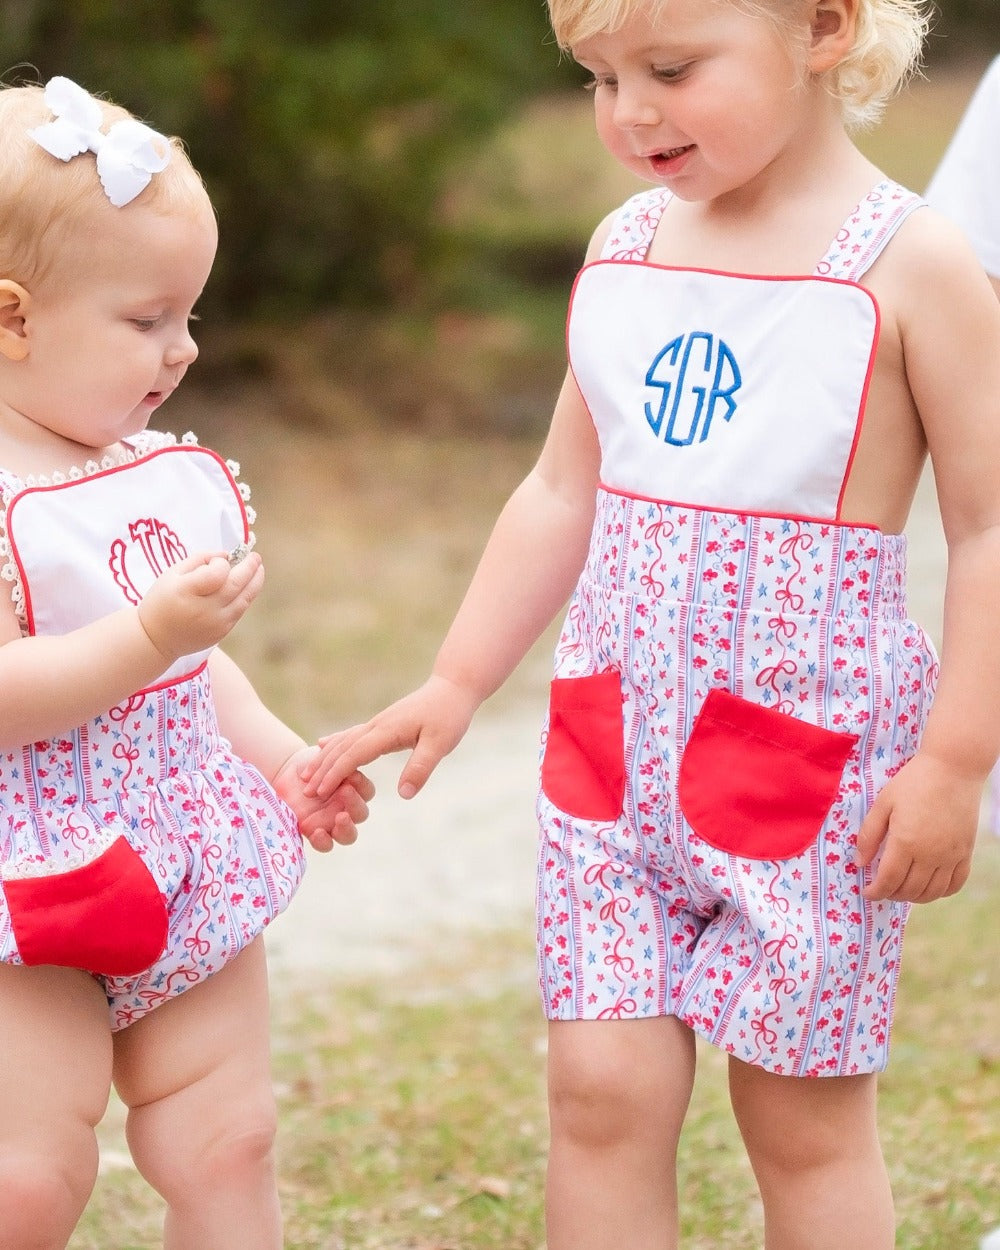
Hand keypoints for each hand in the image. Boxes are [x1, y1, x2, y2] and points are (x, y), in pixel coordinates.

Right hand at [138, 550, 264, 662]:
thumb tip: (225, 555)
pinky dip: (245, 597)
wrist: (156, 638)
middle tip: (256, 557)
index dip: (222, 563)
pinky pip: (239, 611)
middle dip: (249, 568)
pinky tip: (247, 586)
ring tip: (259, 569)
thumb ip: (199, 559)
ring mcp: (215, 624)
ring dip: (255, 583)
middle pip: (235, 585)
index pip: (216, 574)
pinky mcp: (222, 633)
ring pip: (244, 600)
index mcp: (186, 591)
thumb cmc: (163, 600)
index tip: (219, 560)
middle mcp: (204, 609)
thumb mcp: (172, 574)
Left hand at [273, 745, 374, 851]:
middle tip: (345, 791)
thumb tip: (348, 761)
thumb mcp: (323, 758)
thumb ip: (337, 762)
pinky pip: (325, 844)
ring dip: (346, 828)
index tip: (351, 775)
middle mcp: (346, 808)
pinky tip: (317, 832)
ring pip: (349, 835)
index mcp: (354, 789)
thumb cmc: (308, 763)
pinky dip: (324, 841)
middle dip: (355, 804)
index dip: (361, 785)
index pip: (366, 792)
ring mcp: (331, 823)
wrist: (284, 774)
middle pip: (361, 814)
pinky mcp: (315, 833)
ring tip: (341, 818)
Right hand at [300, 674, 478, 799]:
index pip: (354, 754)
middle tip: (304, 789)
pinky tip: (324, 744)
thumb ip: (421, 768)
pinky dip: (336, 742)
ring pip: (344, 741)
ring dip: (324, 757)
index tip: (319, 790)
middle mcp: (377, 725)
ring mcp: (378, 723)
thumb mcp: (440, 744)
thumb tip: (403, 794)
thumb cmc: (449, 716)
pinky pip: (352, 734)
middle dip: (322, 768)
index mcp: (387, 731)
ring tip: (306, 773)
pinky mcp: (383, 723)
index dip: (335, 773)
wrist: (452, 688)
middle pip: (342, 748)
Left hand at [855, 750, 979, 902]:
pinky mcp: (966, 852)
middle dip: (891, 894)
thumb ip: (869, 835)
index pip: (888, 880)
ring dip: (914, 897)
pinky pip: (955, 884)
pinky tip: (928, 887)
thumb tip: (859, 864)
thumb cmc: (913, 782)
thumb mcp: (883, 804)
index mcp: (906, 842)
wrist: (953, 768)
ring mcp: (951, 855)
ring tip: (902, 889)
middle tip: (882, 888)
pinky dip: (940, 892)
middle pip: (909, 890)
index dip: (875, 892)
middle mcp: (930, 854)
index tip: (867, 892)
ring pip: (932, 892)